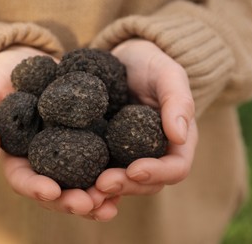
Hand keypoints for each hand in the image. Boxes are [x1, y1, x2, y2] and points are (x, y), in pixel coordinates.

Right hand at [0, 46, 104, 218]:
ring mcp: (69, 150)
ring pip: (82, 181)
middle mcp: (45, 159)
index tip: (51, 191)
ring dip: (98, 196)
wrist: (32, 59)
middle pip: (57, 189)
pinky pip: (102, 159)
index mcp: (18, 155)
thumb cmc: (1, 76)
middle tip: (90, 204)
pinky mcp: (90, 137)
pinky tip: (129, 177)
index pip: (23, 179)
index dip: (35, 188)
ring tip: (113, 202)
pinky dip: (114, 171)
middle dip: (72, 201)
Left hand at [88, 39, 197, 216]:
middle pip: (145, 183)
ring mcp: (126, 155)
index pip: (175, 168)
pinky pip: (98, 169)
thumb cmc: (150, 64)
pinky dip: (88, 179)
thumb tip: (180, 136)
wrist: (123, 61)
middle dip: (125, 185)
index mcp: (175, 141)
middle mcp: (152, 154)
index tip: (135, 169)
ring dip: (104, 190)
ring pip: (120, 182)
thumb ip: (178, 100)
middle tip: (101, 184)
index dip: (157, 173)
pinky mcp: (104, 151)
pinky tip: (71, 180)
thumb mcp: (167, 74)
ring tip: (85, 190)